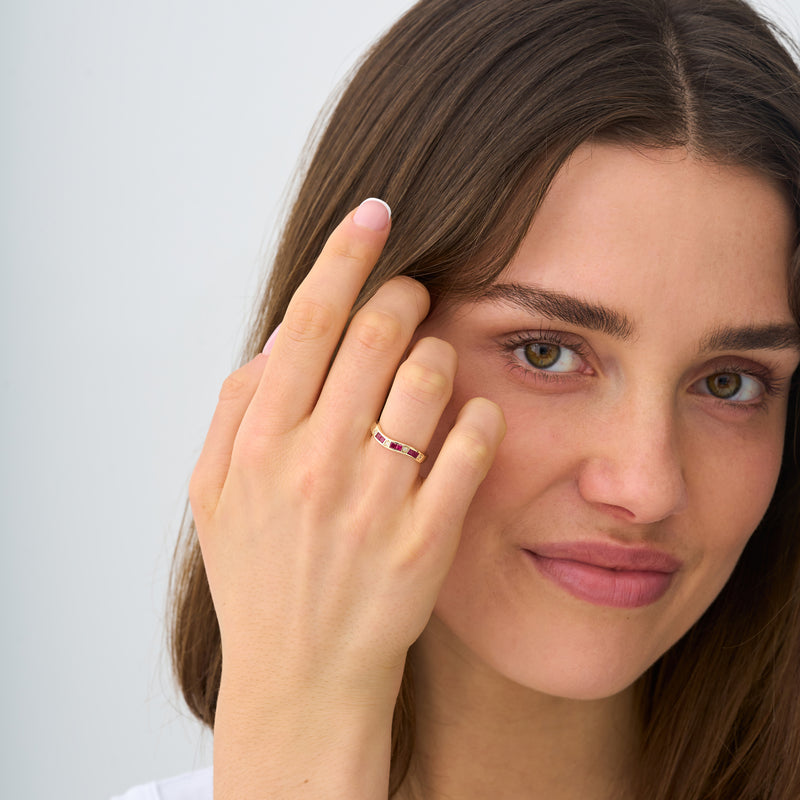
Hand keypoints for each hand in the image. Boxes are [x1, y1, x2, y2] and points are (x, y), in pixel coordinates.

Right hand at [189, 199, 505, 797]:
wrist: (301, 673)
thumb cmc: (260, 577)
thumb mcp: (214, 493)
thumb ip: (235, 408)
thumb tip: (277, 342)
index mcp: (260, 443)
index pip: (308, 322)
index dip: (345, 255)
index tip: (376, 212)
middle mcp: (314, 463)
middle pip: (376, 334)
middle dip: (404, 293)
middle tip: (413, 290)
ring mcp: (374, 500)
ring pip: (429, 377)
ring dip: (439, 349)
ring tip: (432, 360)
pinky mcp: (426, 537)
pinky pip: (469, 445)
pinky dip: (477, 414)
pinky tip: (467, 415)